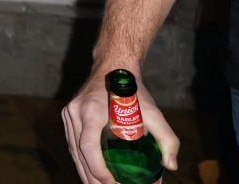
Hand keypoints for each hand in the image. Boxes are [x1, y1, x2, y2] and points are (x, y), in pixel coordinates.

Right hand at [61, 71, 178, 182]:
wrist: (113, 67)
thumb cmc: (134, 91)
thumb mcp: (154, 112)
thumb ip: (166, 138)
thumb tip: (170, 165)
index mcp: (91, 110)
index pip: (88, 146)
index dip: (97, 169)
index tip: (111, 183)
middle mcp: (75, 112)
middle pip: (78, 152)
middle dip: (91, 177)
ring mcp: (69, 114)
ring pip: (72, 149)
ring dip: (83, 171)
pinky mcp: (68, 116)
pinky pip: (72, 143)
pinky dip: (80, 160)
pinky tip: (88, 173)